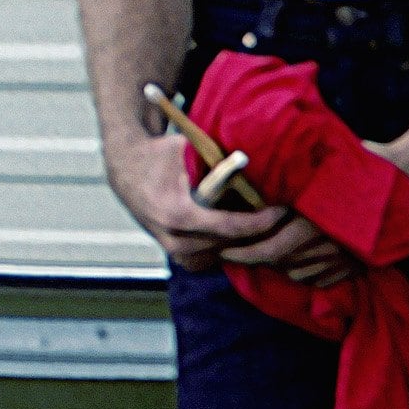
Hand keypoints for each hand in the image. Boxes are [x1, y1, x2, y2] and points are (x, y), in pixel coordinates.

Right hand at [108, 124, 331, 278]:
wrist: (126, 169)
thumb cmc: (161, 155)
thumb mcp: (189, 149)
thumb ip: (219, 158)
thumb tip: (257, 160)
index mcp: (178, 214)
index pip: (230, 227)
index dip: (260, 221)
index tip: (281, 211)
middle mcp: (174, 239)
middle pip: (230, 244)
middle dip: (257, 232)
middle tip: (281, 217)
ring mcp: (173, 251)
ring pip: (222, 254)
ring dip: (244, 241)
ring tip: (264, 222)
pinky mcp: (175, 255)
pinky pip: (210, 258)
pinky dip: (227, 246)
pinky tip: (241, 231)